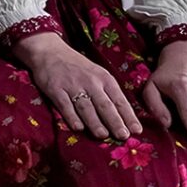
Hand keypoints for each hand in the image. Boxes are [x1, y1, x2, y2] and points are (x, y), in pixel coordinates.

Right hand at [13, 31, 141, 141]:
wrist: (50, 51)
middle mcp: (91, 82)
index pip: (119, 100)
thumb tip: (124, 117)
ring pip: (86, 107)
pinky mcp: (55, 89)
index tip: (137, 130)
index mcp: (104, 78)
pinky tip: (78, 128)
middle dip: (115, 121)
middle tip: (123, 136)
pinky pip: (65, 105)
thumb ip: (108, 93)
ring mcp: (72, 86)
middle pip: (105, 105)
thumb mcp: (97, 74)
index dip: (128, 116)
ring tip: (103, 135)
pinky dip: (72, 117)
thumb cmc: (78, 66)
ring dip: (95, 122)